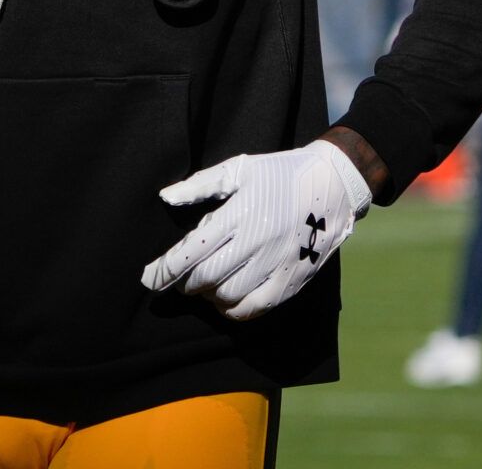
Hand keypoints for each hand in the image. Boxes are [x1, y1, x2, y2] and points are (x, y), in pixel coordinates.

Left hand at [142, 140, 372, 320]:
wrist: (333, 184)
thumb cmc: (278, 173)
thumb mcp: (238, 169)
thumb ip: (199, 185)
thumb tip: (165, 197)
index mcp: (242, 212)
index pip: (193, 249)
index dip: (166, 269)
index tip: (148, 278)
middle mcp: (259, 241)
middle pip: (209, 276)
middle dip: (186, 283)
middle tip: (179, 280)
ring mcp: (278, 263)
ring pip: (230, 296)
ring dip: (209, 296)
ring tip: (204, 285)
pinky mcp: (293, 279)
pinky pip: (257, 308)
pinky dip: (235, 311)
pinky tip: (226, 301)